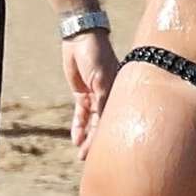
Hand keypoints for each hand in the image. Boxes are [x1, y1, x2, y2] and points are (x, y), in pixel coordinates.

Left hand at [62, 28, 117, 158]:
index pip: (114, 120)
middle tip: (87, 159)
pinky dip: (78, 125)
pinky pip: (81, 113)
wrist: (81, 37)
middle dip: (95, 142)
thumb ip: (103, 101)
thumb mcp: (102, 80)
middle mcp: (109, 96)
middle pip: (102, 124)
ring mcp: (95, 95)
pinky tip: (76, 138)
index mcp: (119, 93)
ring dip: (86, 137)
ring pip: (91, 121)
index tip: (103, 154)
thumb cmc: (97, 55)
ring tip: (81, 153)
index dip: (107, 138)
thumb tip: (104, 124)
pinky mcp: (82, 92)